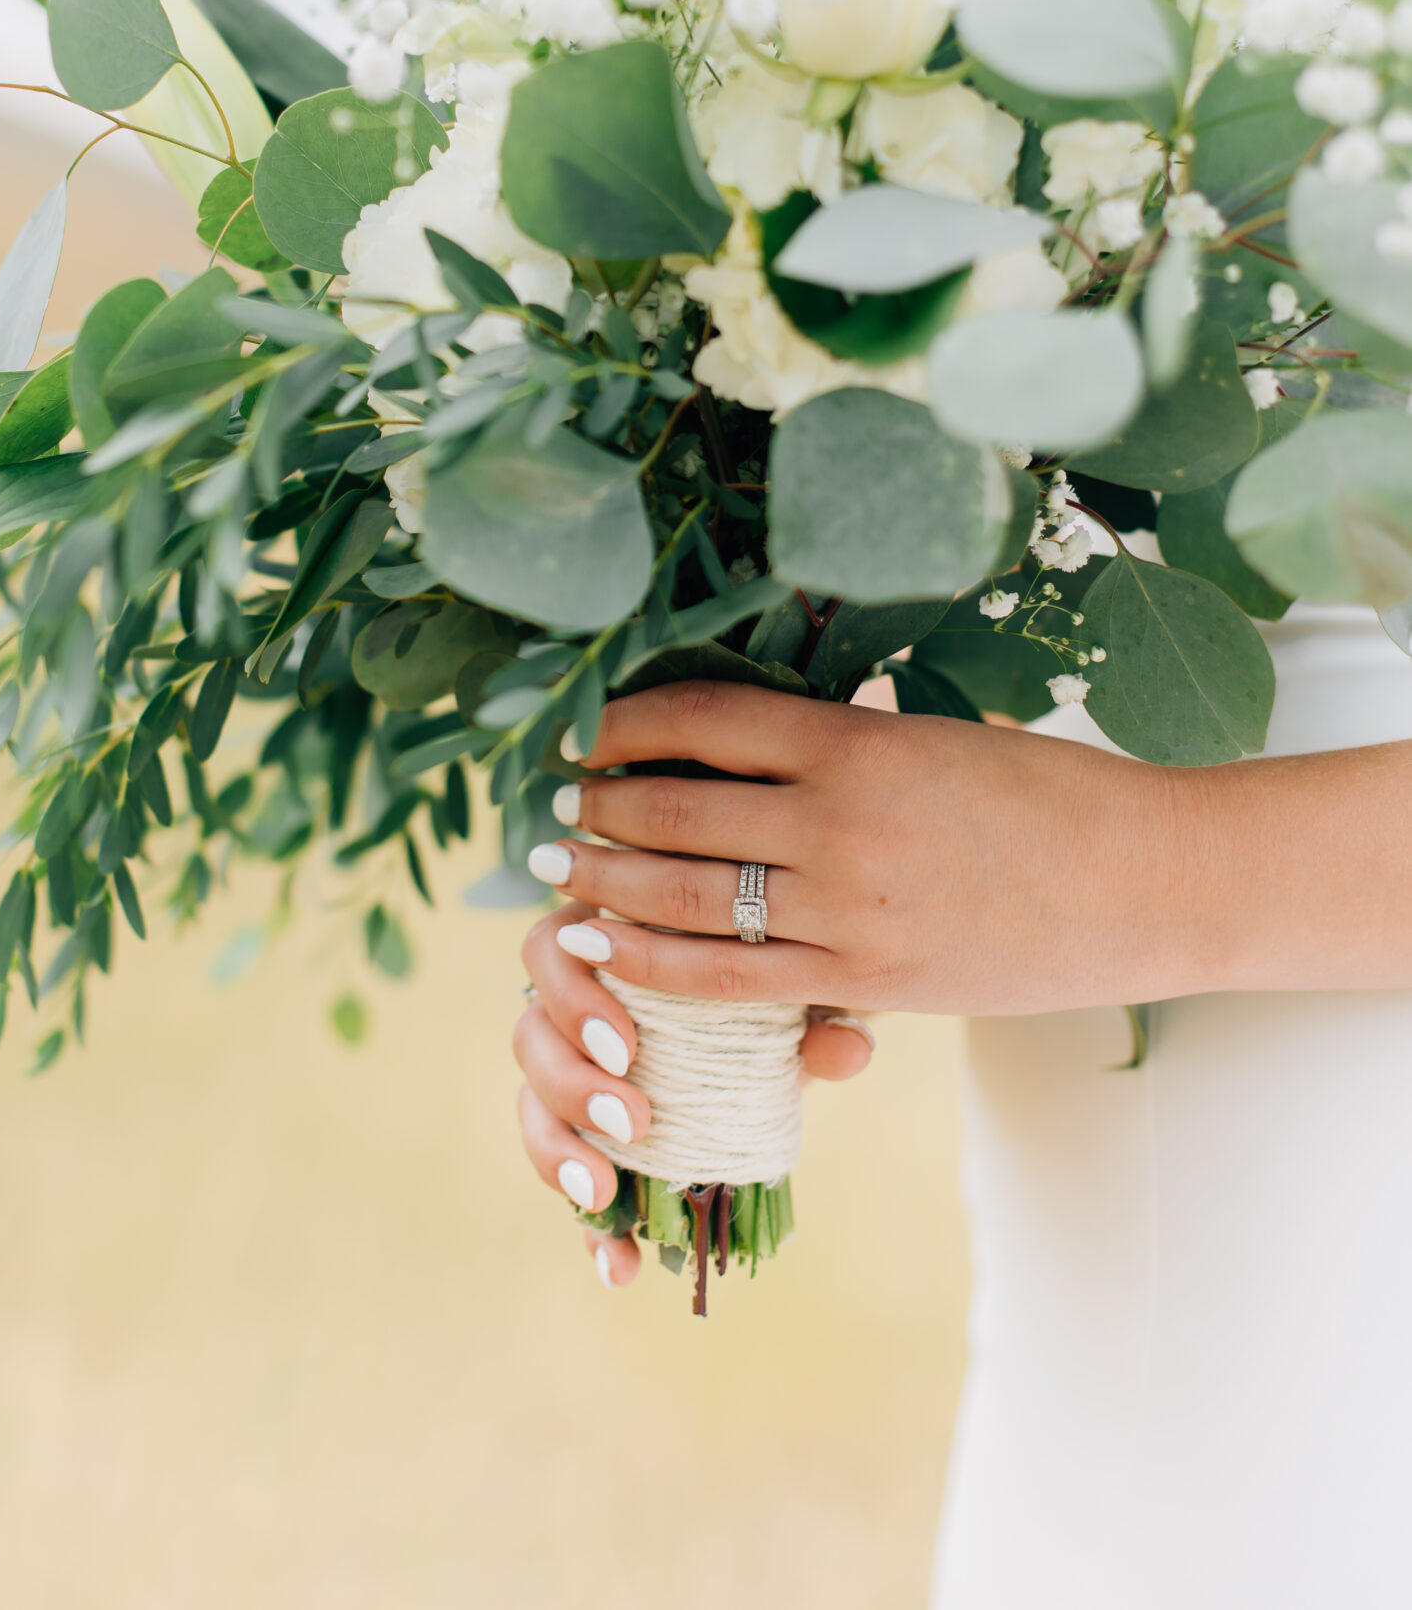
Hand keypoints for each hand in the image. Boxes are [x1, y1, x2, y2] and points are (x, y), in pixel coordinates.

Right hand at [516, 863, 875, 1288]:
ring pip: (532, 1103)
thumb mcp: (795, 990)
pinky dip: (589, 1228)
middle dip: (570, 1083)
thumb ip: (819, 1012)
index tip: (625, 1047)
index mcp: (612, 945)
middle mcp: (573, 1004)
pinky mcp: (584, 1138)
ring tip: (603, 1193)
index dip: (573, 997)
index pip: (556, 948)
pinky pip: (569, 1179)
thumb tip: (851, 1049)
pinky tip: (618, 1268)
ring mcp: (570, 1070)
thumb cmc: (772, 982)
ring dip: (557, 1151)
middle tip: (632, 1122)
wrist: (781, 1025)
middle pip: (531, 1031)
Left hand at [536, 678, 1196, 1028]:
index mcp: (853, 738)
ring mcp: (847, 905)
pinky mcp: (866, 978)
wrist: (1143, 881)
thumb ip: (839, 742)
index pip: (701, 718)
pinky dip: (656, 961)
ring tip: (563, 873)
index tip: (585, 732)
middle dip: (596, 807)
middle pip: (671, 806)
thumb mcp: (930, 738)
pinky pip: (730, 978)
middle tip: (553, 808)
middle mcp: (836, 816)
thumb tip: (736, 736)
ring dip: (608, 882)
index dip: (623, 724)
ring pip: (684, 895)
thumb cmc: (1043, 793)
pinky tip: (613, 948)